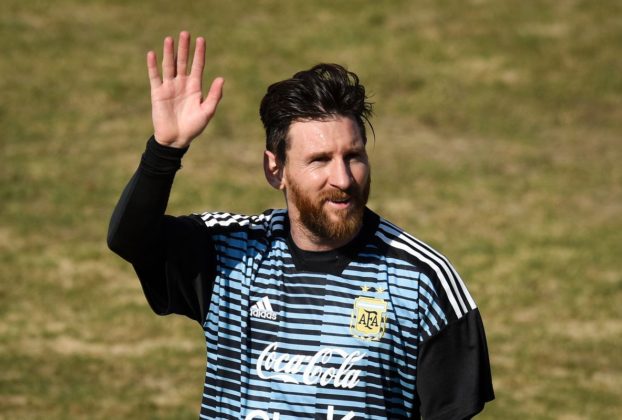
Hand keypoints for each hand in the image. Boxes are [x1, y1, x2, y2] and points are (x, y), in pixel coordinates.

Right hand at [147, 31, 223, 147]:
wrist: (176, 139)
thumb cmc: (194, 127)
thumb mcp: (207, 112)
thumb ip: (214, 96)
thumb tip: (221, 78)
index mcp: (195, 87)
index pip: (197, 66)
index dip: (199, 53)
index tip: (201, 39)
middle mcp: (182, 84)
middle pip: (183, 62)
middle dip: (184, 48)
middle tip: (185, 33)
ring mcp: (169, 87)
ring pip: (169, 66)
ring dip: (169, 53)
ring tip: (170, 39)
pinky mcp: (158, 93)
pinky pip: (155, 76)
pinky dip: (153, 65)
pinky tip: (152, 53)